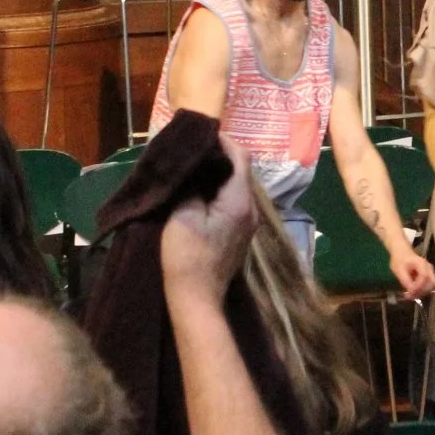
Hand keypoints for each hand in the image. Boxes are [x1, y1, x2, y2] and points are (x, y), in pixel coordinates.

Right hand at [161, 140, 259, 305]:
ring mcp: (246, 223)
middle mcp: (251, 209)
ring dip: (216, 173)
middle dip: (218, 156)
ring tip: (191, 166)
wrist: (197, 299)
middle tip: (192, 149)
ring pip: (235, 186)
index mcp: (240, 200)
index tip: (200, 135)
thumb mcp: (183, 215)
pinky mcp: (238, 234)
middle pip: (240, 170)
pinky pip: (232, 201)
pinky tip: (197, 190)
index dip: (223, 141)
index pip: (240, 157)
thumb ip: (191, 186)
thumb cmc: (188, 256)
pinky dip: (217, 189)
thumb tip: (193, 168)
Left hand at [388, 248, 434, 300]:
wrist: (401, 253)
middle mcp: (428, 268)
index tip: (409, 293)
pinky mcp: (428, 276)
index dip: (418, 286)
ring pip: (432, 285)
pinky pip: (428, 285)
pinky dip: (422, 290)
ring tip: (411, 295)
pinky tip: (413, 292)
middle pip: (433, 282)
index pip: (424, 277)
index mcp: (421, 263)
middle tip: (411, 296)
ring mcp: (430, 272)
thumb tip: (411, 292)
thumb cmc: (399, 260)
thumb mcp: (399, 270)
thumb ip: (405, 281)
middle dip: (423, 291)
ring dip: (423, 292)